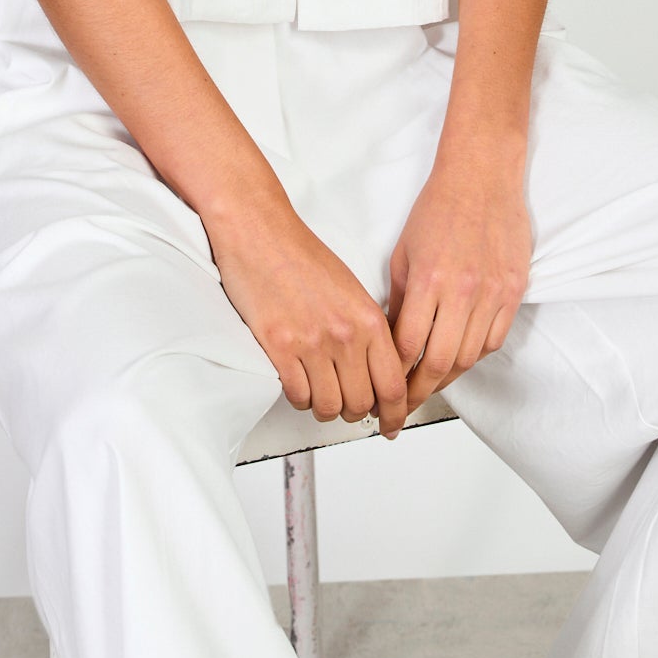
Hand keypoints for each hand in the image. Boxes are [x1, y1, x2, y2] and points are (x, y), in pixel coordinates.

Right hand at [206, 199, 411, 437]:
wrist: (261, 233)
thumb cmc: (301, 256)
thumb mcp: (351, 290)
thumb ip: (368, 330)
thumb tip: (378, 370)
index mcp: (368, 318)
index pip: (394, 385)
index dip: (396, 414)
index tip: (391, 425)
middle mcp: (345, 334)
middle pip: (362, 404)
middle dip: (357, 413)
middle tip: (349, 407)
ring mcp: (312, 343)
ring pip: (329, 406)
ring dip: (325, 407)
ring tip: (320, 393)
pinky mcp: (279, 348)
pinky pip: (298, 396)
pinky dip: (300, 398)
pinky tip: (298, 383)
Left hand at [386, 157, 531, 418]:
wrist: (482, 177)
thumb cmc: (438, 209)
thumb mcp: (403, 253)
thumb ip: (399, 301)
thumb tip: (392, 342)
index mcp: (429, 280)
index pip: (409, 348)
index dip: (395, 377)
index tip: (385, 390)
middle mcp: (463, 291)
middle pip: (440, 363)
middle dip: (418, 392)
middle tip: (403, 406)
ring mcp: (493, 293)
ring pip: (469, 357)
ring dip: (447, 378)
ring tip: (429, 386)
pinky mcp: (514, 290)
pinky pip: (494, 339)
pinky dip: (474, 354)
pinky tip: (459, 357)